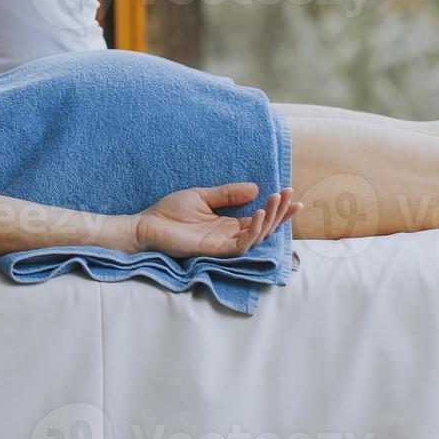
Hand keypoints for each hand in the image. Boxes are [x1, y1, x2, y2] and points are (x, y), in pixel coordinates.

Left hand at [135, 183, 299, 257]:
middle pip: (263, 228)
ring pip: (256, 237)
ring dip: (269, 220)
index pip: (259, 218)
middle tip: (291, 196)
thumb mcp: (202, 196)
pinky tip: (258, 213)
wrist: (146, 224)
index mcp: (227, 224)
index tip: (291, 194)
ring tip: (276, 200)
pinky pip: (240, 244)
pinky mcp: (214, 250)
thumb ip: (227, 194)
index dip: (277, 209)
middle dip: (280, 213)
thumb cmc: (169, 212)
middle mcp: (229, 236)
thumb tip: (255, 188)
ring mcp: (223, 244)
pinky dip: (252, 231)